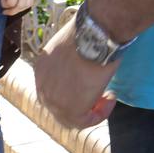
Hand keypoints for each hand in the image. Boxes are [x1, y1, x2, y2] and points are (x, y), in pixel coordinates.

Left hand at [0, 0, 36, 15]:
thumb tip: (5, 4)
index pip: (11, 3)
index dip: (4, 5)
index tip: (1, 1)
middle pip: (20, 7)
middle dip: (11, 11)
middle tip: (4, 11)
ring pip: (27, 6)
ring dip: (19, 10)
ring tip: (12, 9)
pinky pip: (31, 2)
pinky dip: (25, 6)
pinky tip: (19, 5)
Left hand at [34, 14, 118, 128]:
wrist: (94, 35)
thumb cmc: (91, 31)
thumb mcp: (76, 42)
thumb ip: (75, 54)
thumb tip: (88, 53)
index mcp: (42, 68)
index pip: (53, 87)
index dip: (72, 89)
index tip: (92, 81)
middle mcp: (42, 86)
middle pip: (59, 105)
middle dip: (81, 102)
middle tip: (102, 93)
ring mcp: (54, 100)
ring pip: (71, 117)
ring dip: (92, 110)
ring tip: (109, 97)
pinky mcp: (70, 110)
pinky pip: (85, 121)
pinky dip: (100, 114)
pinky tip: (111, 98)